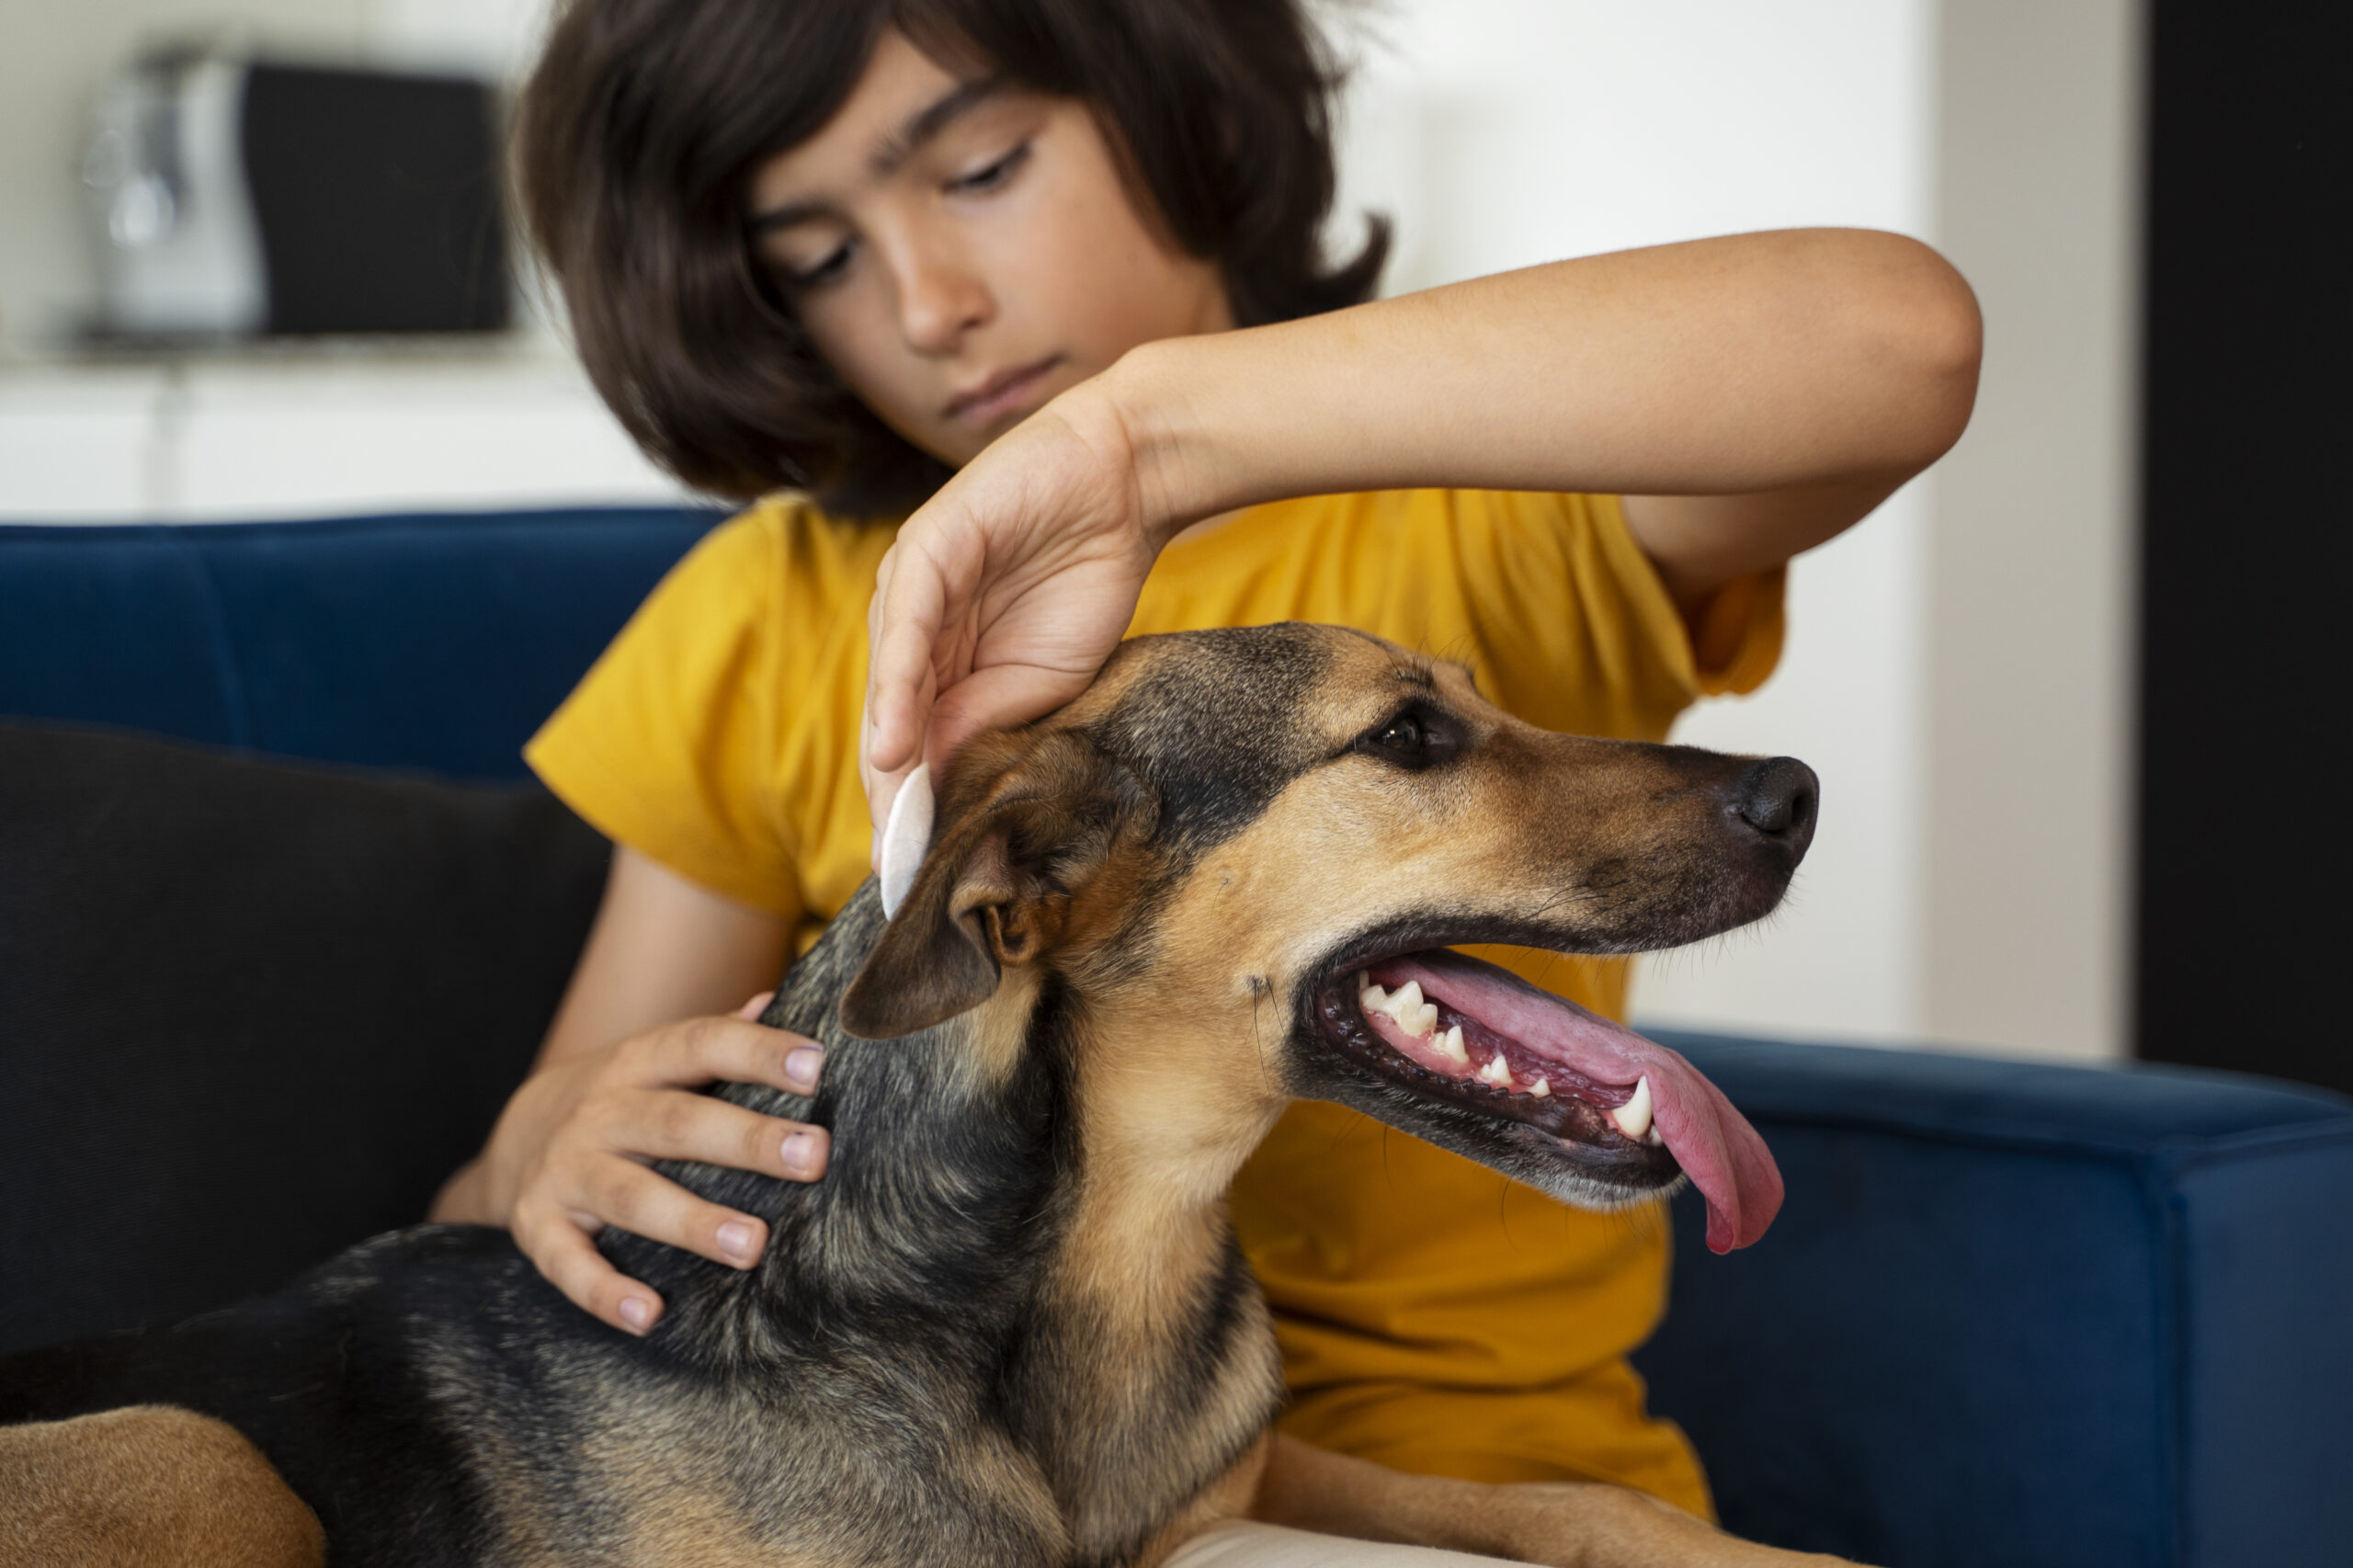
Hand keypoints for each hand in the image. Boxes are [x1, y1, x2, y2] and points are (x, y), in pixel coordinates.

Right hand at [430, 992, 826, 1335]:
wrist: (515, 1137)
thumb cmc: (624, 1099)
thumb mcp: (661, 1059)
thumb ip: (719, 1036)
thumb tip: (777, 998)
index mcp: (641, 1063)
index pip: (702, 1045)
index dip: (758, 1053)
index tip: (817, 1067)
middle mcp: (602, 1113)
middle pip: (676, 1123)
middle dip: (746, 1140)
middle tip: (813, 1158)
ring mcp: (567, 1170)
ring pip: (630, 1195)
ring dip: (691, 1220)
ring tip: (753, 1245)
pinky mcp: (539, 1227)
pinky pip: (568, 1263)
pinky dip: (604, 1292)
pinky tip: (648, 1315)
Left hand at [860, 381, 1173, 850]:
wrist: (1124, 485)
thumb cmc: (1087, 577)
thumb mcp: (1040, 679)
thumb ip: (986, 723)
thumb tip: (938, 788)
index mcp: (939, 659)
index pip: (910, 742)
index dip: (907, 805)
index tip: (909, 870)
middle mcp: (913, 627)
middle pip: (887, 724)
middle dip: (889, 797)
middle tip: (893, 865)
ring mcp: (911, 588)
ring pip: (887, 686)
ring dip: (884, 758)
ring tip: (889, 823)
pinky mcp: (925, 552)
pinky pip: (905, 629)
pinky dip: (897, 689)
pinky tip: (894, 743)